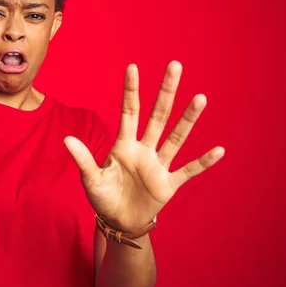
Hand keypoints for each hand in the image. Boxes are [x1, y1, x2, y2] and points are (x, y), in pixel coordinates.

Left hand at [65, 61, 224, 231]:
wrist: (118, 221)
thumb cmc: (103, 197)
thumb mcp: (91, 179)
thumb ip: (83, 159)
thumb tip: (66, 139)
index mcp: (124, 145)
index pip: (129, 111)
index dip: (131, 90)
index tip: (132, 67)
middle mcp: (144, 150)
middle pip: (157, 116)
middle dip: (166, 92)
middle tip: (175, 66)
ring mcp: (158, 166)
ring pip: (176, 138)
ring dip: (188, 119)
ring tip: (200, 98)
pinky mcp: (168, 184)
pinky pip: (189, 171)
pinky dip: (203, 162)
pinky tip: (219, 150)